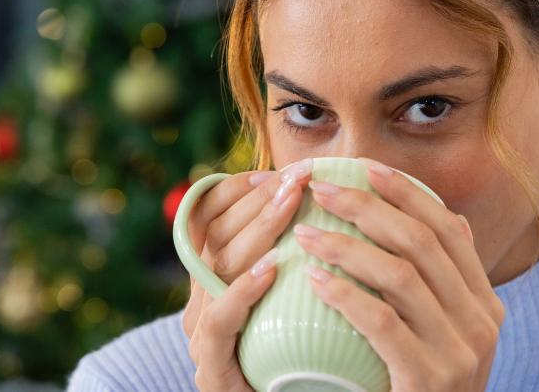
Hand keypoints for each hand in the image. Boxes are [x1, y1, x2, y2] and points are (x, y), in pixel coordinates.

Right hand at [181, 159, 311, 389]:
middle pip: (216, 234)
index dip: (238, 190)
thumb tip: (336, 203)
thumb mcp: (295, 293)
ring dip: (257, 229)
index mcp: (216, 276)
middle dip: (257, 199)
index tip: (277, 171)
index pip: (210, 219)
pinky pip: (219, 321)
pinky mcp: (211, 368)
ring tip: (291, 202)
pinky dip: (242, 291)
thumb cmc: (301, 353)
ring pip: (218, 266)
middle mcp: (202, 298)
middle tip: (298, 176)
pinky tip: (270, 269)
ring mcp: (202, 332)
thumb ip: (299, 255)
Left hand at [294, 157, 504, 391]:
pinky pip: (382, 323)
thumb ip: (434, 284)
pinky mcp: (430, 380)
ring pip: (403, 275)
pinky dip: (346, 295)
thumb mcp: (438, 332)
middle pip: (423, 242)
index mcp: (484, 302)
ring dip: (348, 245)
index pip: (449, 229)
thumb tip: (427, 216)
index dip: (407, 193)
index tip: (366, 167)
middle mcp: (482, 321)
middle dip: (369, 207)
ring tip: (304, 233)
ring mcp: (460, 353)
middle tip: (321, 189)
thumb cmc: (417, 384)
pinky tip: (313, 280)